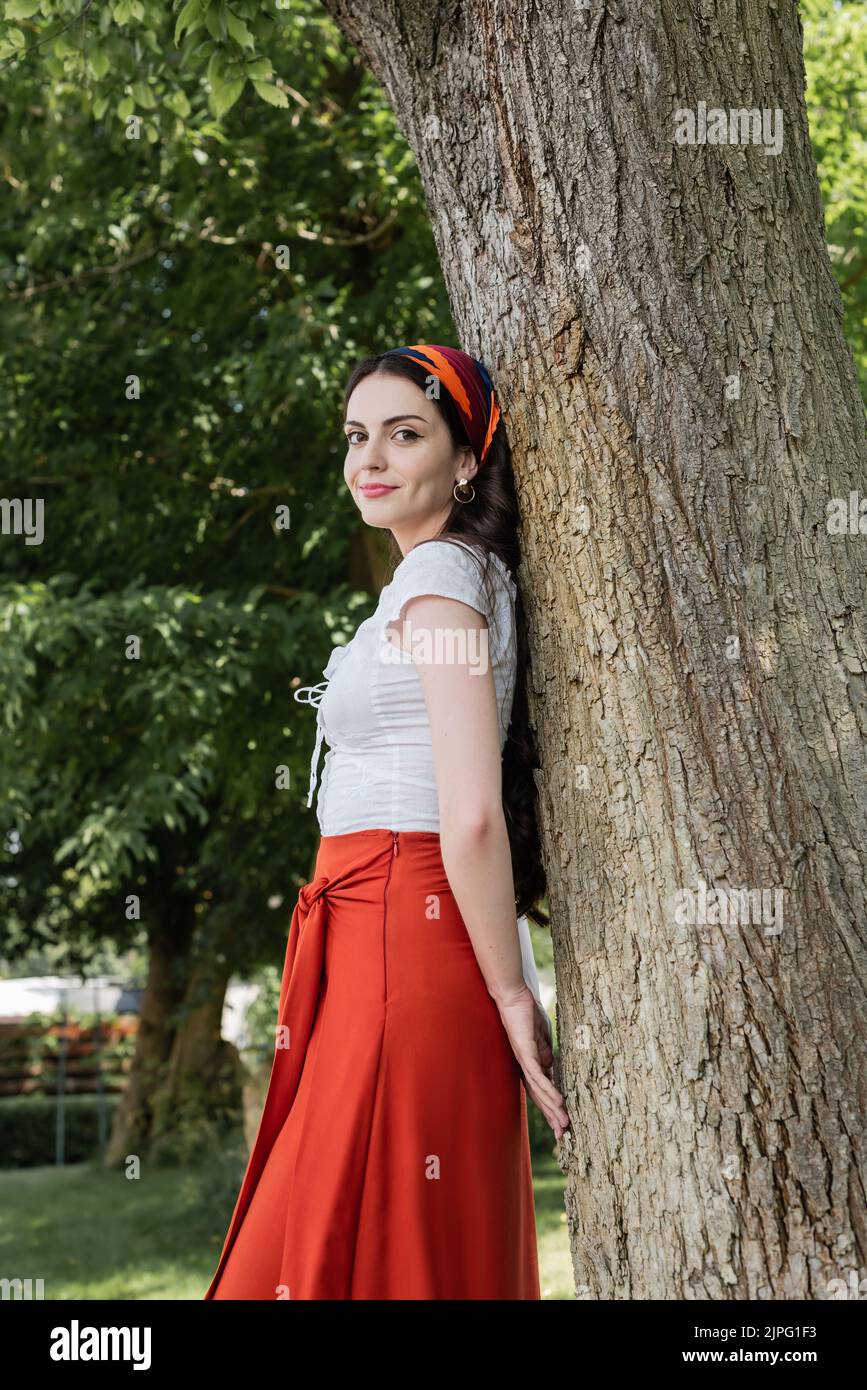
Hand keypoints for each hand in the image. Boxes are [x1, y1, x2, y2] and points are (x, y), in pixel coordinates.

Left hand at [494, 984, 569, 1140]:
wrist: (513, 995)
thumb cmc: (526, 1014)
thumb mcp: (541, 1037)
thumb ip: (545, 1052)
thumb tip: (552, 1068)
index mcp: (529, 1064)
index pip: (540, 1090)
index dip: (550, 1108)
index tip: (561, 1123)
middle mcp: (524, 1066)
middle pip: (538, 1096)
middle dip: (551, 1116)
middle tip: (563, 1135)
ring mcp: (524, 1060)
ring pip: (538, 1090)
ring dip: (551, 1108)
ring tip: (563, 1124)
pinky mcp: (525, 1051)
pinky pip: (537, 1075)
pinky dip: (548, 1089)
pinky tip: (559, 1102)